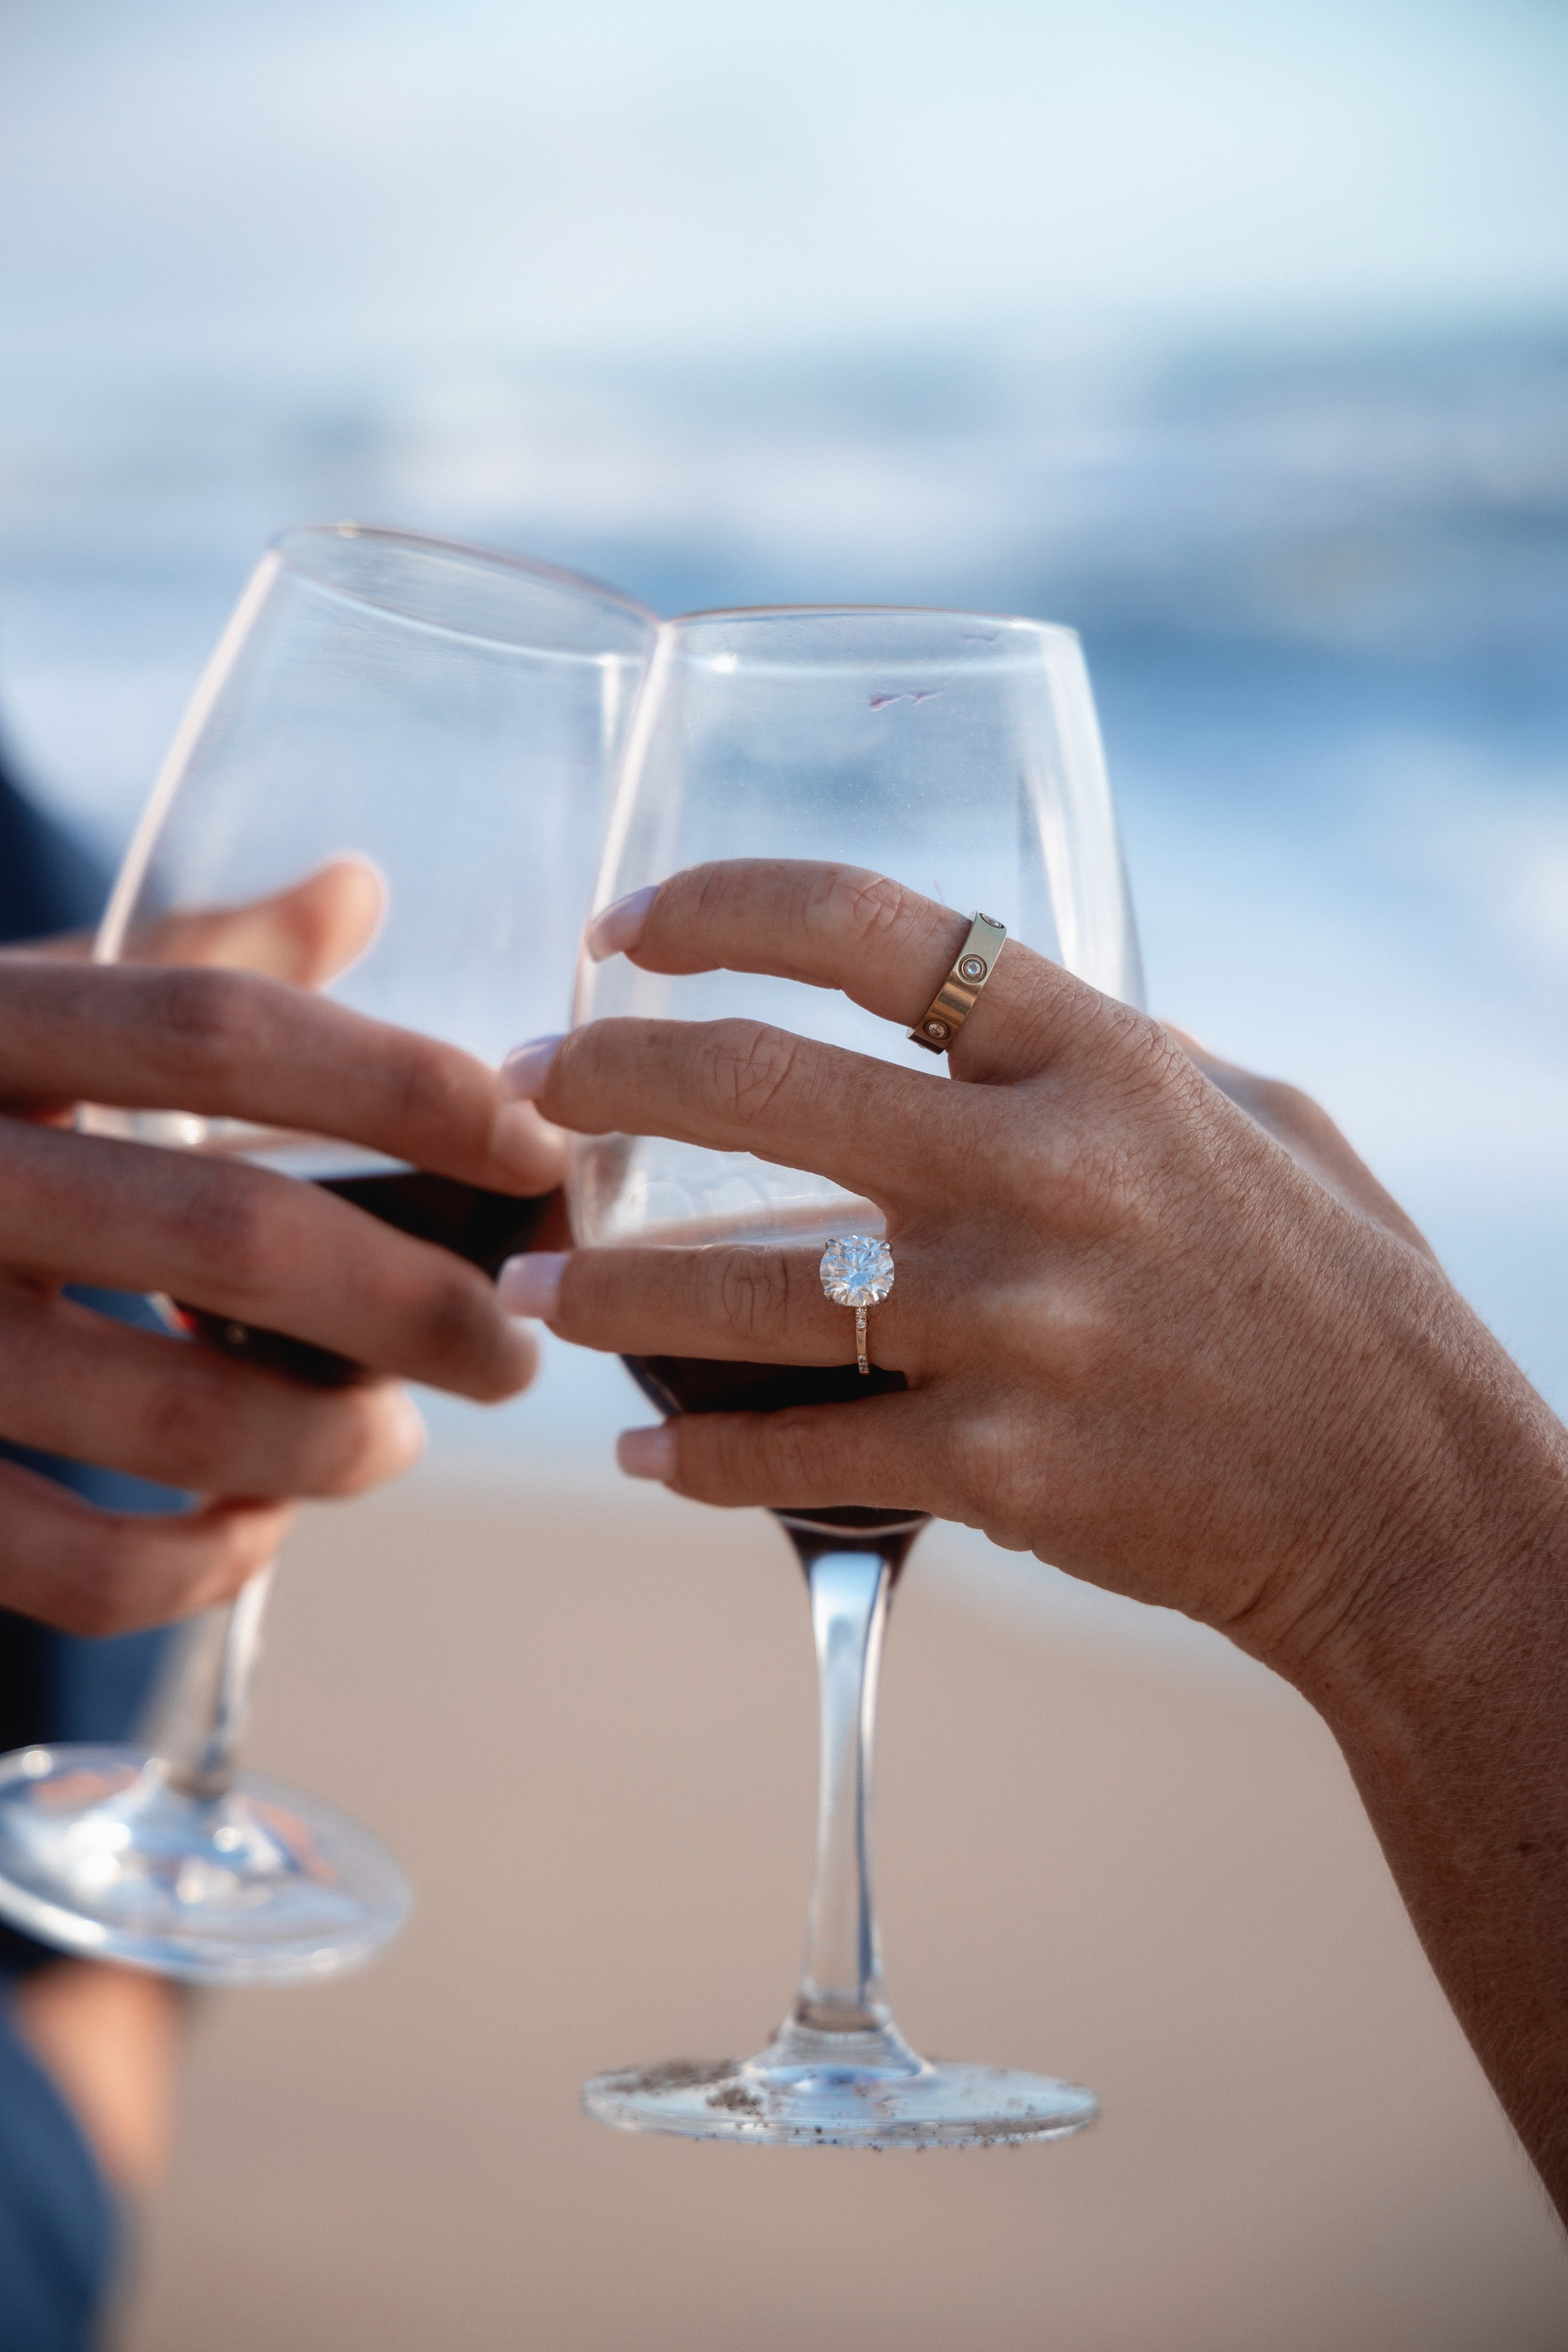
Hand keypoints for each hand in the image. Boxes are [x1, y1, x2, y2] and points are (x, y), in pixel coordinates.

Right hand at [0, 867, 560, 1634]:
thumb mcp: (10, 1009)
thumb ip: (177, 959)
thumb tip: (351, 889)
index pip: (220, 1029)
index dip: (402, 1085)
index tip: (534, 1148)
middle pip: (231, 1233)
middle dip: (415, 1304)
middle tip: (509, 1349)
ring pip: (172, 1411)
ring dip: (329, 1443)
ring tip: (396, 1438)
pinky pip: (72, 1567)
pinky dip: (194, 1566)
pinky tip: (251, 1527)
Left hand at [500, 858, 1553, 1691]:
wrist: (1404, 1501)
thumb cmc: (1334, 1291)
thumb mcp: (1247, 1116)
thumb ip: (1105, 1052)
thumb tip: (977, 1009)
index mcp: (1098, 1058)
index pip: (871, 926)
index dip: (719, 904)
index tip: (627, 925)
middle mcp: (1040, 1172)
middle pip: (756, 1087)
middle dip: (603, 1076)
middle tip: (524, 1089)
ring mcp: (1009, 1325)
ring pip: (733, 1291)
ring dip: (603, 1291)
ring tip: (531, 1292)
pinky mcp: (995, 1466)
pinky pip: (794, 1453)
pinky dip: (700, 1458)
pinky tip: (645, 1451)